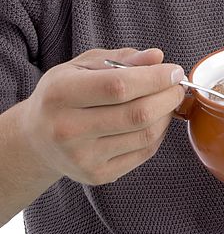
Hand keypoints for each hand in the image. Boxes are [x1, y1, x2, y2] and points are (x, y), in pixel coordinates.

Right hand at [20, 47, 184, 185]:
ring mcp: (82, 157)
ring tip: (167, 100)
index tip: (174, 70)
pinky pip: (143, 153)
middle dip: (167, 96)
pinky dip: (159, 133)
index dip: (154, 78)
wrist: (36, 138)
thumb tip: (157, 57)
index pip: (118, 86)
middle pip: (136, 114)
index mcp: (61, 93)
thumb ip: (123, 58)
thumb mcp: (84, 65)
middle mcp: (68, 129)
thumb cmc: (64, 92)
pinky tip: (155, 119)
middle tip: (177, 85)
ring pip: (145, 135)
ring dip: (167, 115)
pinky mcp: (97, 176)